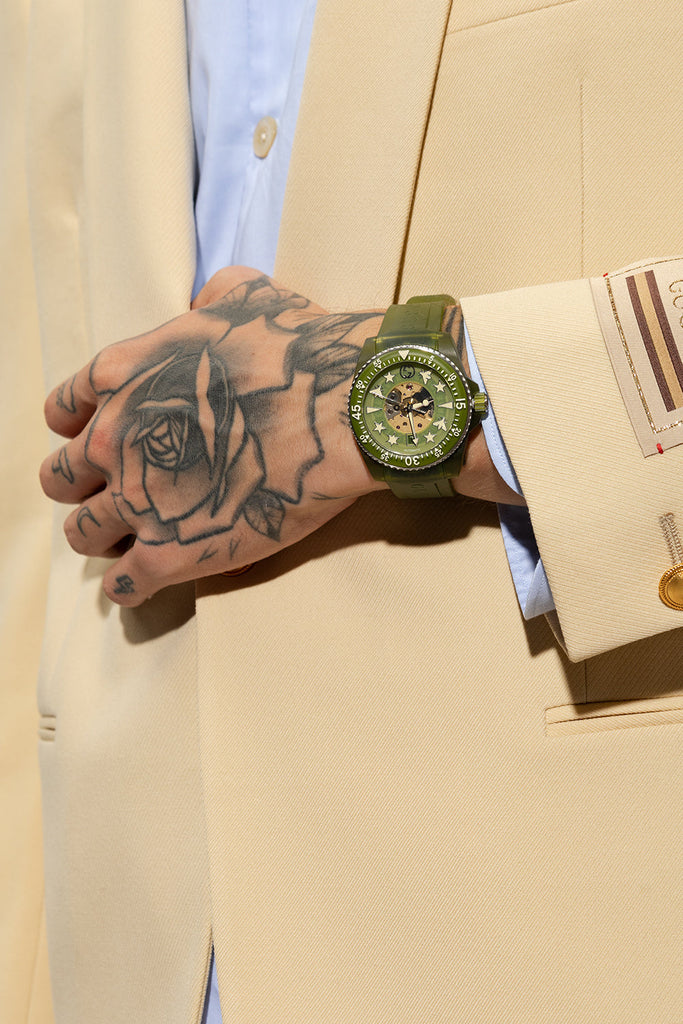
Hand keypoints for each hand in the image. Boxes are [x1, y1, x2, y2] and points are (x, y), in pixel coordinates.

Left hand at [40, 267, 383, 604]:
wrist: (340, 409)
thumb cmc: (300, 352)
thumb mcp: (248, 294)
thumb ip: (210, 297)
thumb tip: (208, 299)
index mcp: (124, 376)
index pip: (63, 411)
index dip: (79, 429)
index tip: (101, 441)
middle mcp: (115, 439)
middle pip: (61, 478)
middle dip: (83, 487)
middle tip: (117, 492)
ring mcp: (138, 499)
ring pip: (82, 535)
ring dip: (102, 538)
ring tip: (131, 540)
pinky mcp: (170, 552)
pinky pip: (123, 585)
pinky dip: (129, 585)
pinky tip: (146, 580)